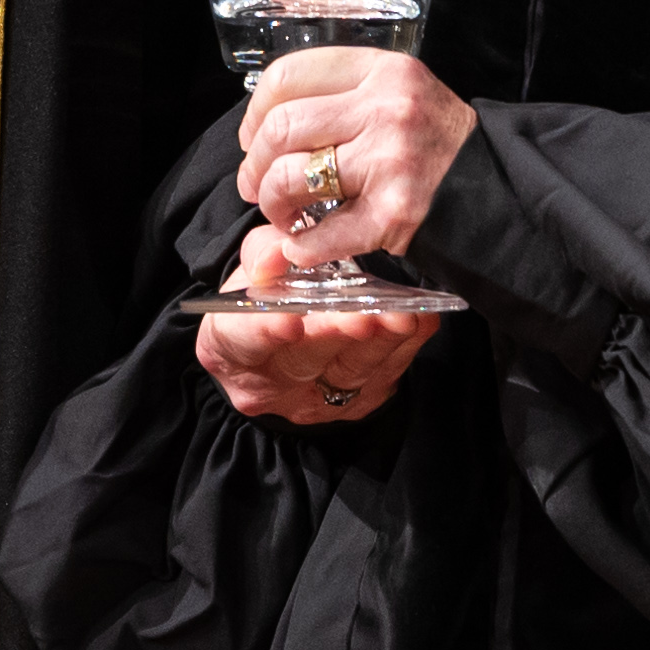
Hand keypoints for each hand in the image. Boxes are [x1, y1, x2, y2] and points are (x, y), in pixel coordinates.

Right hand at [192, 258, 442, 427]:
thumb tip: (283, 248)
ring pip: (351, 371)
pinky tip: (420, 319)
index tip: (290, 320)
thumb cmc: (265, 302)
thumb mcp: (253, 269)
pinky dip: (406, 345)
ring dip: (380, 341)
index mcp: (229, 349)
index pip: (243, 340)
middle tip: (361, 315)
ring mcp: (318, 399)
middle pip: (303, 360)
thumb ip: (265, 253)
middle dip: (335, 335)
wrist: (287, 342)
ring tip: (400, 315)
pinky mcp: (359, 401)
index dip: (266, 331)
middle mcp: (271, 383)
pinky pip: (387, 373)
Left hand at [195, 50, 473, 428]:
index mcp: (385, 71)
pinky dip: (300, 248)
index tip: (255, 137)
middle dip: (255, 165)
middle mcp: (389, 108)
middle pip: (282, 128)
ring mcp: (393, 161)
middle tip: (256, 186)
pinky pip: (320, 236)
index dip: (257, 111)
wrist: (509, 192)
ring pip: (289, 179)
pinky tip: (304, 248)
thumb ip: (344, 101)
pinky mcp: (397, 214)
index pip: (289, 75)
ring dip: (273, 206)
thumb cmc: (443, 147)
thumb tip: (263, 130)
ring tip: (283, 216)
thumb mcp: (402, 97)